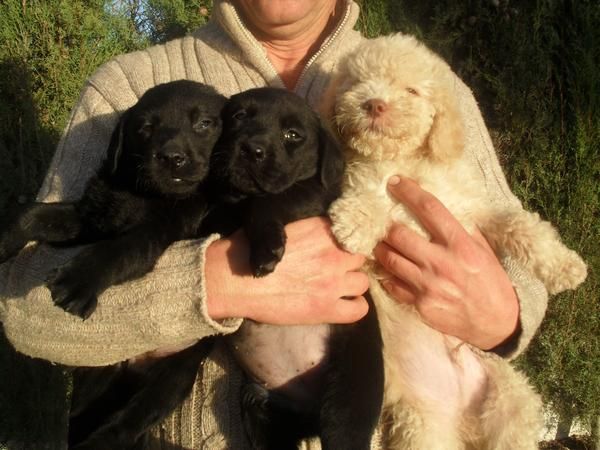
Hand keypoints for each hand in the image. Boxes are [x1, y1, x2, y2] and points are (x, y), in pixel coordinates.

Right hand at [205, 217, 368, 324]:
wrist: (234, 280)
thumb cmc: (249, 250)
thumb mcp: (281, 227)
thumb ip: (306, 229)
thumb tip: (313, 235)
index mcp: (320, 229)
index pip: (349, 232)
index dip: (343, 243)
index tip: (335, 249)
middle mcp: (333, 253)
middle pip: (359, 256)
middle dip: (348, 263)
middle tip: (334, 270)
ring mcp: (333, 281)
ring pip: (363, 281)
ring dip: (352, 284)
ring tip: (337, 289)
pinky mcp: (328, 308)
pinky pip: (359, 309)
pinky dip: (354, 307)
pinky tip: (342, 306)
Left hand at [374, 176, 518, 349]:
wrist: (496, 323)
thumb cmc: (491, 281)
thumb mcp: (483, 250)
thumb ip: (462, 229)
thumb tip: (440, 209)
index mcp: (459, 244)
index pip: (429, 209)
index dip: (409, 192)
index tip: (395, 181)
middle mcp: (441, 263)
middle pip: (399, 234)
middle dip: (387, 226)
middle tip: (384, 224)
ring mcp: (428, 285)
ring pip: (389, 259)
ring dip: (381, 249)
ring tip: (381, 244)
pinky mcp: (419, 304)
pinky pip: (392, 284)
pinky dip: (386, 275)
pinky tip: (388, 269)